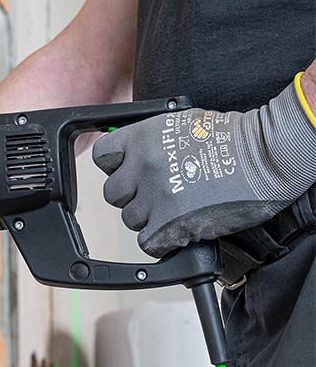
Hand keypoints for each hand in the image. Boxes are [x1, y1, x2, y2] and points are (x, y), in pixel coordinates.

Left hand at [92, 77, 315, 256]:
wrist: (265, 156)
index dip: (115, 167)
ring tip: (178, 208)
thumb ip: (148, 140)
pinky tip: (180, 228)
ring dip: (149, 218)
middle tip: (158, 193)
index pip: (102, 156)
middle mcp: (141, 166)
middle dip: (132, 196)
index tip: (127, 172)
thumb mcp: (178, 123)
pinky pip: (147, 244)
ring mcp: (153, 196)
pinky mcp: (168, 224)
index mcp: (141, 137)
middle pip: (112, 194)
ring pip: (130, 219)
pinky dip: (162, 242)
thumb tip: (130, 155)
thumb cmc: (231, 138)